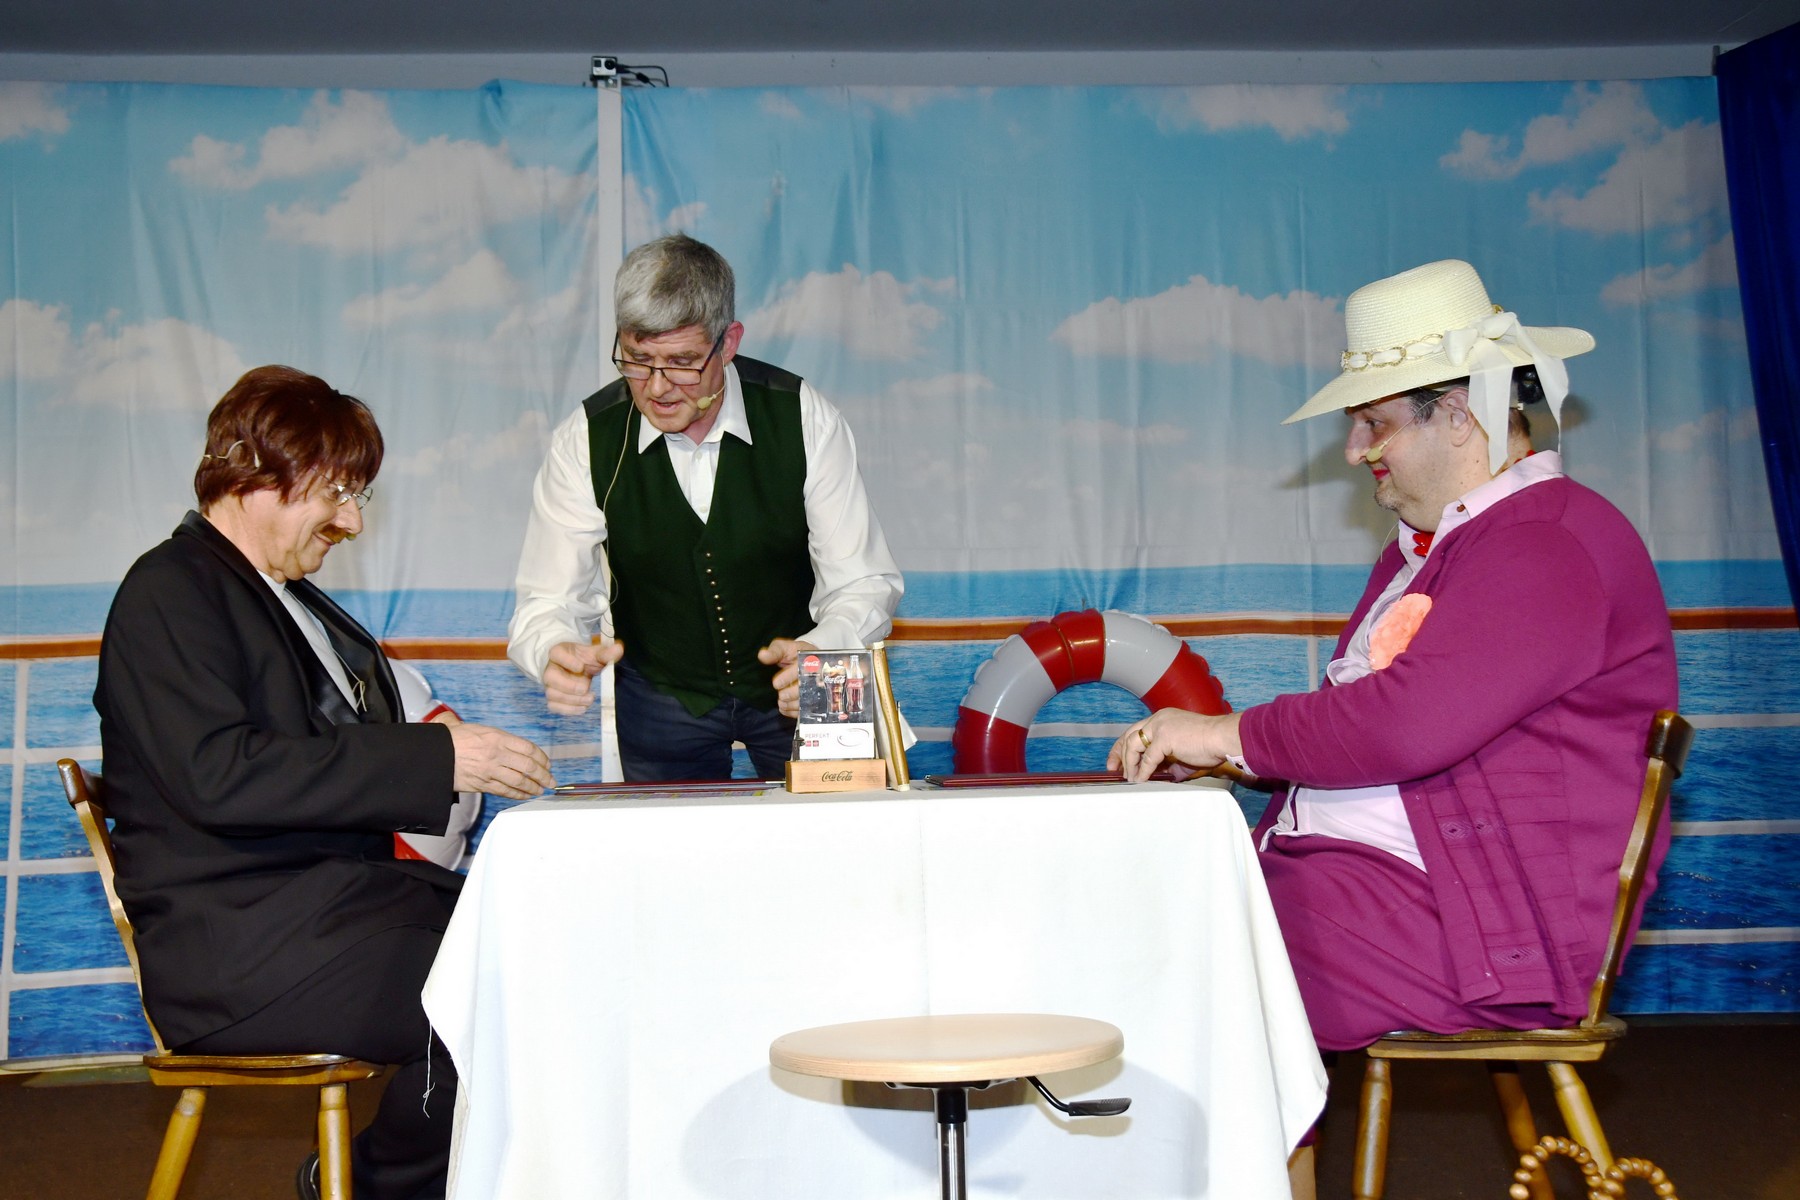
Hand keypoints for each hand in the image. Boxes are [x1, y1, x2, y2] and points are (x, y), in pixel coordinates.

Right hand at [449, 723, 555, 799]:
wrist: (434, 755)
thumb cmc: (452, 740)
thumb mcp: (476, 728)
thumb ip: (493, 735)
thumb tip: (509, 742)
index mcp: (497, 737)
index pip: (529, 748)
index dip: (542, 758)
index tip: (547, 764)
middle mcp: (497, 754)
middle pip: (529, 767)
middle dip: (544, 775)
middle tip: (551, 781)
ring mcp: (491, 770)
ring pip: (520, 781)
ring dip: (534, 787)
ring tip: (541, 790)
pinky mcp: (483, 784)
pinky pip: (506, 791)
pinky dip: (518, 795)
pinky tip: (526, 795)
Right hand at [543, 640, 623, 714]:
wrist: (574, 668)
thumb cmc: (583, 659)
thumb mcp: (595, 654)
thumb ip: (605, 653)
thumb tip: (619, 649)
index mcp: (559, 652)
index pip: (555, 653)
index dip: (566, 661)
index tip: (581, 667)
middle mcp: (551, 668)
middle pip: (550, 677)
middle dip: (568, 685)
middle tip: (585, 688)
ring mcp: (550, 684)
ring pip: (552, 694)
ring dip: (572, 700)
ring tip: (589, 699)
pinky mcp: (553, 698)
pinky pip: (554, 706)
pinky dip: (569, 710)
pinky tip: (583, 708)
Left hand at [758, 638, 817, 718]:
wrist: (810, 661)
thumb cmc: (795, 654)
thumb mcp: (785, 647)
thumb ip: (775, 651)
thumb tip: (762, 655)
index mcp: (810, 659)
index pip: (801, 669)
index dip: (788, 678)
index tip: (776, 684)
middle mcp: (817, 675)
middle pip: (807, 688)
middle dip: (791, 694)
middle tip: (781, 695)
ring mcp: (818, 688)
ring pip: (809, 701)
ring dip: (793, 705)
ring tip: (781, 702)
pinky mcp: (814, 699)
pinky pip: (807, 709)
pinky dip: (794, 712)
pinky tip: (785, 708)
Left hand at [1107, 710, 1243, 783]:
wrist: (1223, 738)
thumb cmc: (1209, 745)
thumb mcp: (1182, 753)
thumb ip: (1167, 762)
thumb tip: (1156, 777)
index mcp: (1162, 718)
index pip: (1135, 731)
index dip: (1123, 746)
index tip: (1117, 761)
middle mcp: (1158, 719)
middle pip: (1129, 735)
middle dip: (1118, 754)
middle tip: (1114, 770)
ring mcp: (1160, 726)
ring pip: (1133, 745)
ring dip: (1129, 764)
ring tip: (1130, 778)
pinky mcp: (1165, 737)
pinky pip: (1148, 758)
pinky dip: (1142, 771)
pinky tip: (1141, 780)